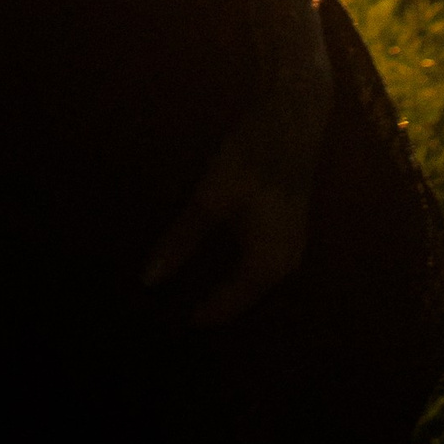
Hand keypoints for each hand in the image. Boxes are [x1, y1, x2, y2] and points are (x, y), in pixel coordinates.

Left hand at [141, 69, 328, 327]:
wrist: (291, 117)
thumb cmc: (251, 159)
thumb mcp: (209, 200)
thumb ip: (181, 241)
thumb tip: (150, 280)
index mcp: (268, 266)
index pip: (228, 305)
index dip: (201, 314)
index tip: (174, 325)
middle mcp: (286, 266)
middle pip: (244, 297)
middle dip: (215, 304)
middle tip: (178, 314)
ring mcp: (293, 247)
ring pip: (255, 281)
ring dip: (228, 286)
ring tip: (196, 290)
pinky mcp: (290, 228)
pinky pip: (263, 263)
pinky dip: (239, 267)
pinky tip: (221, 261)